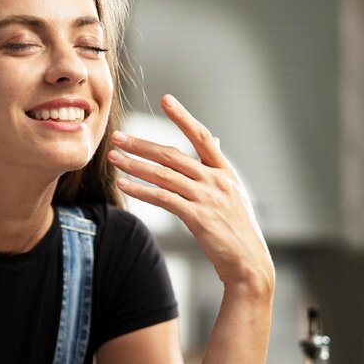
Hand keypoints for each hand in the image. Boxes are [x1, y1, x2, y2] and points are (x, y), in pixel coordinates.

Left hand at [109, 95, 273, 293]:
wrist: (249, 263)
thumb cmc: (238, 232)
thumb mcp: (234, 196)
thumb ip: (218, 171)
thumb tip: (214, 142)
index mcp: (226, 173)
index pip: (203, 137)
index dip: (183, 117)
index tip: (166, 99)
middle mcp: (216, 181)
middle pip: (173, 155)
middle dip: (142, 144)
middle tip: (118, 136)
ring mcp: (207, 198)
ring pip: (164, 175)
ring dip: (135, 165)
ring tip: (114, 158)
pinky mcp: (197, 218)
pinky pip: (163, 199)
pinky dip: (141, 190)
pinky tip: (124, 185)